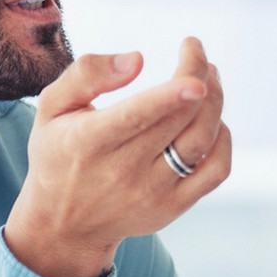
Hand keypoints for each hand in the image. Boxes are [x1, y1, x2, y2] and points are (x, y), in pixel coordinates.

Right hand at [2, 38, 231, 276]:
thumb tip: (137, 59)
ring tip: (208, 76)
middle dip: (198, 78)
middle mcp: (123, 170)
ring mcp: (152, 192)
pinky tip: (213, 119)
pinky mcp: (173, 207)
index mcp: (90, 141)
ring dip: (215, 103)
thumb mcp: (52, 107)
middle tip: (196, 52)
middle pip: (178, 120)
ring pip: (201, 142)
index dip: (171, 96)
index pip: (137, 116)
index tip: (195, 76)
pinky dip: (223, 140)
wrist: (64, 224)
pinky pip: (215, 172)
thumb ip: (86, 74)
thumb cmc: (59, 153)